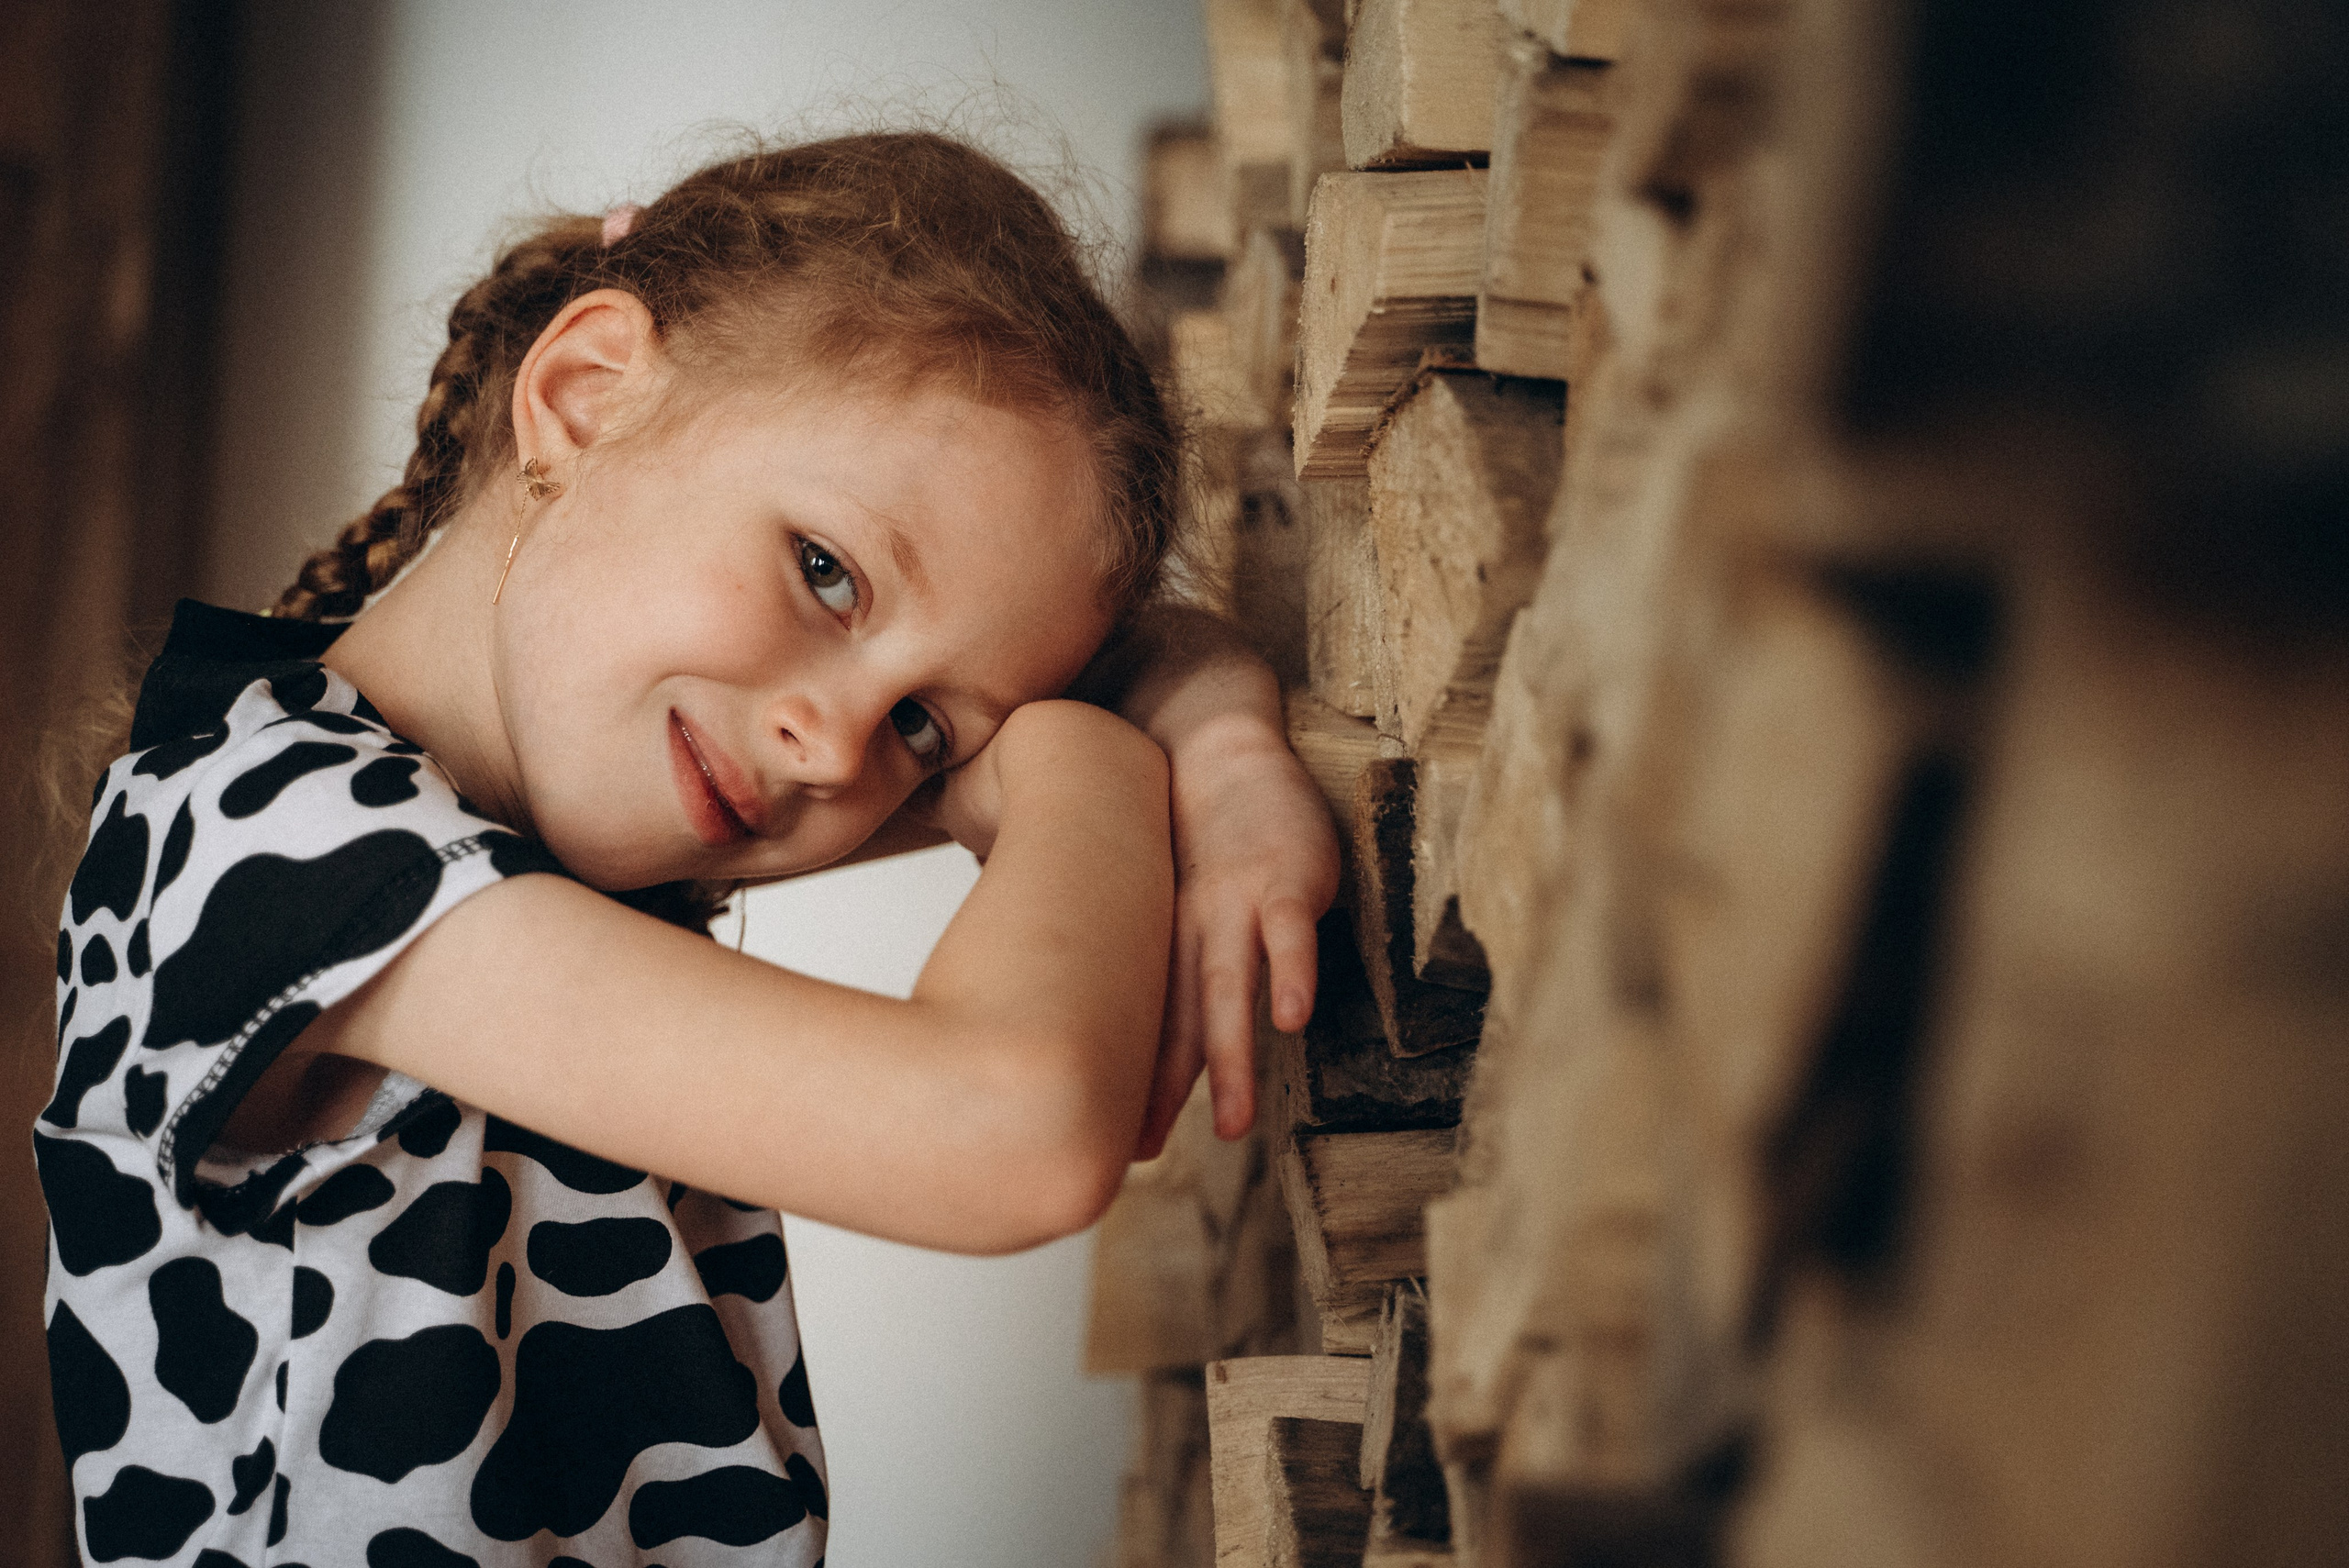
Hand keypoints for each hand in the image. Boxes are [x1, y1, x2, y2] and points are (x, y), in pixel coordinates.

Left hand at [1135, 712, 1339, 1156]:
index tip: (1113, 1147)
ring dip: (1230, 1057)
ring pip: (1229, 988)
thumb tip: (1100, 1006)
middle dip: (1165, 1092)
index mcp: (1161, 939)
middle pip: (1178, 1022)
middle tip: (1143, 1153)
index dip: (1133, 1084)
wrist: (1214, 735)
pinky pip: (1290, 930)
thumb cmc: (1193, 825)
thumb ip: (1146, 949)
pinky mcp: (1287, 875)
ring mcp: (1239, 903)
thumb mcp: (1158, 891)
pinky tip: (1290, 1018)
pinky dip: (1290, 971)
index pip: (1145, 1023)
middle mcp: (1193, 931)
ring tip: (1232, 1121)